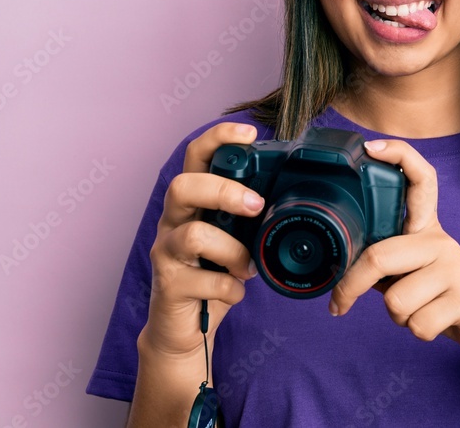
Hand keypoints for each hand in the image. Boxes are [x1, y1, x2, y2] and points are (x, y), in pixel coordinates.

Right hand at [141, 123, 262, 356]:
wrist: (185, 328)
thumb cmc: (215, 274)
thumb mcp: (236, 237)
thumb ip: (251, 217)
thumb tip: (292, 196)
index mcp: (193, 203)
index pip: (195, 157)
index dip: (218, 138)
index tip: (249, 132)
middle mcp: (173, 222)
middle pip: (182, 186)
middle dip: (223, 190)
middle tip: (256, 207)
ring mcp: (166, 254)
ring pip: (191, 235)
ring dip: (232, 250)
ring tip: (248, 267)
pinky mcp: (169, 287)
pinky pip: (204, 280)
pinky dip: (230, 288)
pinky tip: (237, 292)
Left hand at [329, 140, 459, 366]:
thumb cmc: (440, 297)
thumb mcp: (410, 272)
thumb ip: (384, 262)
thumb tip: (338, 266)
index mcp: (426, 229)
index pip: (420, 179)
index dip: (398, 156)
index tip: (369, 147)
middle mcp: (441, 240)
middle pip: (380, 255)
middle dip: (351, 286)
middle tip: (338, 304)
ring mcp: (456, 267)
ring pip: (397, 299)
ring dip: (398, 317)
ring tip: (417, 311)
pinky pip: (418, 323)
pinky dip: (417, 332)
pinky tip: (436, 323)